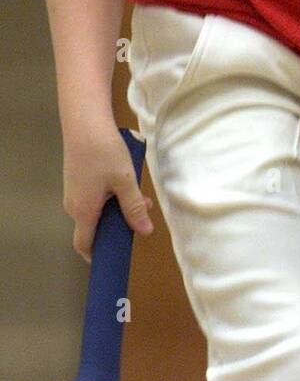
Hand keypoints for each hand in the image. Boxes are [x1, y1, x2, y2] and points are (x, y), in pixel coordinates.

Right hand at [63, 124, 153, 261]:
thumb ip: (134, 208)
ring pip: (96, 209)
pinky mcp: (76, 178)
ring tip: (141, 198)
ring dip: (116, 209)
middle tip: (139, 221)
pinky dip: (109, 197)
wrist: (84, 122)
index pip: (84, 244)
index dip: (97, 255)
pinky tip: (126, 182)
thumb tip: (144, 232)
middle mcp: (73, 205)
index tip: (113, 258)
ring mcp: (73, 191)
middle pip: (93, 227)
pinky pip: (93, 197)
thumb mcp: (125, 181)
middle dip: (117, 227)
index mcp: (83, 211)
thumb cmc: (104, 153)